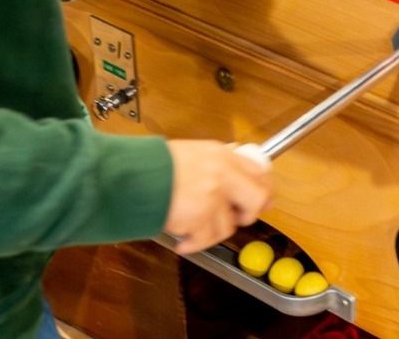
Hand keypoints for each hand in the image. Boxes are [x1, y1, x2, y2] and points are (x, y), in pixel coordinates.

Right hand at [164, 140, 272, 254]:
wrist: (134, 178)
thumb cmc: (157, 166)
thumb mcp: (194, 152)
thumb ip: (216, 160)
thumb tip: (233, 158)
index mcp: (223, 156)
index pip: (258, 171)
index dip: (263, 189)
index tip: (262, 200)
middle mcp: (223, 174)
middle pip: (258, 198)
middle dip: (250, 213)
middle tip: (237, 218)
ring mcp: (213, 197)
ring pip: (228, 226)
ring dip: (211, 232)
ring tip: (194, 228)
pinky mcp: (200, 218)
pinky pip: (207, 240)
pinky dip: (195, 244)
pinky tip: (184, 241)